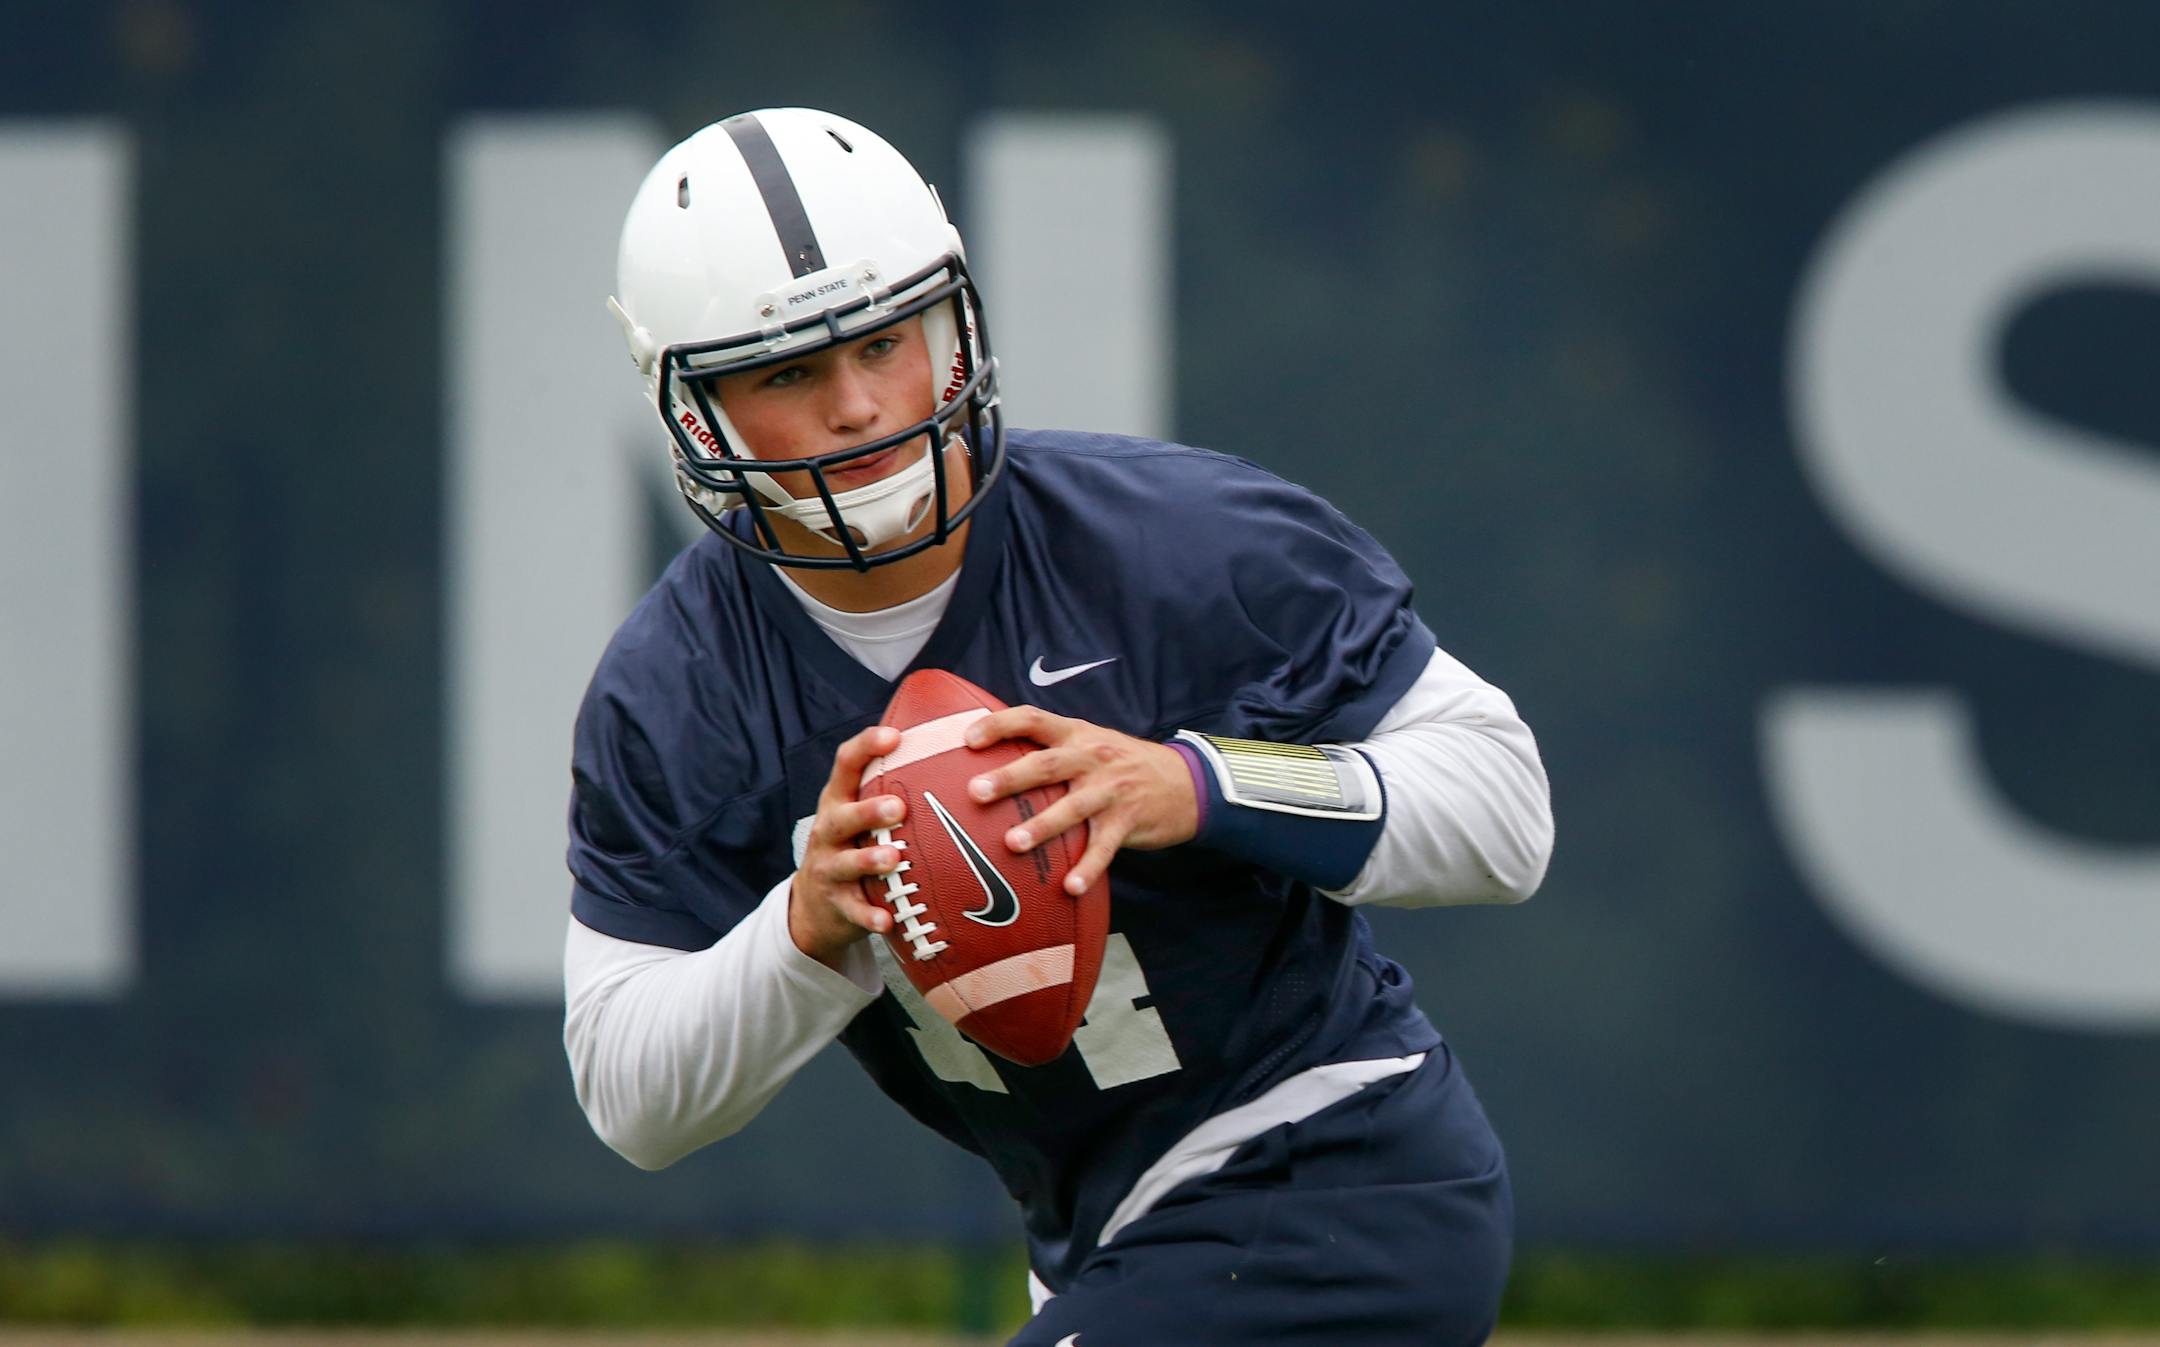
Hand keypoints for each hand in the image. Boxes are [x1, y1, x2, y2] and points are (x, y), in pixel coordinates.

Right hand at [789, 724, 906, 969]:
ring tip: (893, 859)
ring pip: (846, 863)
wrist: (814, 905)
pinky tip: (887, 921)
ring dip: (869, 860)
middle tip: (898, 807)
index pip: (845, 764)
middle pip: (843, 816)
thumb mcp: (861, 815)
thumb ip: (889, 787)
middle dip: (869, 811)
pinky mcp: (836, 903)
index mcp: (838, 800)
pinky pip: (854, 911)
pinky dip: (870, 916)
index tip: (894, 735)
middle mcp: (828, 830)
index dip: (867, 747)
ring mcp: (829, 868)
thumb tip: (950, 747)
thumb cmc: (854, 844)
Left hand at [963, 707, 1197, 895]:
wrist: (1185, 782)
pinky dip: (1088, 868)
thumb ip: (1052, 748)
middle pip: (1047, 764)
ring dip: (1042, 825)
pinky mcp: (1129, 821)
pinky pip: (1104, 847)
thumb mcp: (1091, 742)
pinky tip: (1070, 887)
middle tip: (976, 792)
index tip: (968, 739)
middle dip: (1010, 778)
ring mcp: (1112, 790)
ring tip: (1012, 843)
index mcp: (1077, 734)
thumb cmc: (1121, 765)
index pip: (1034, 719)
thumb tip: (991, 761)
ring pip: (1073, 807)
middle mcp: (1093, 757)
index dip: (1000, 724)